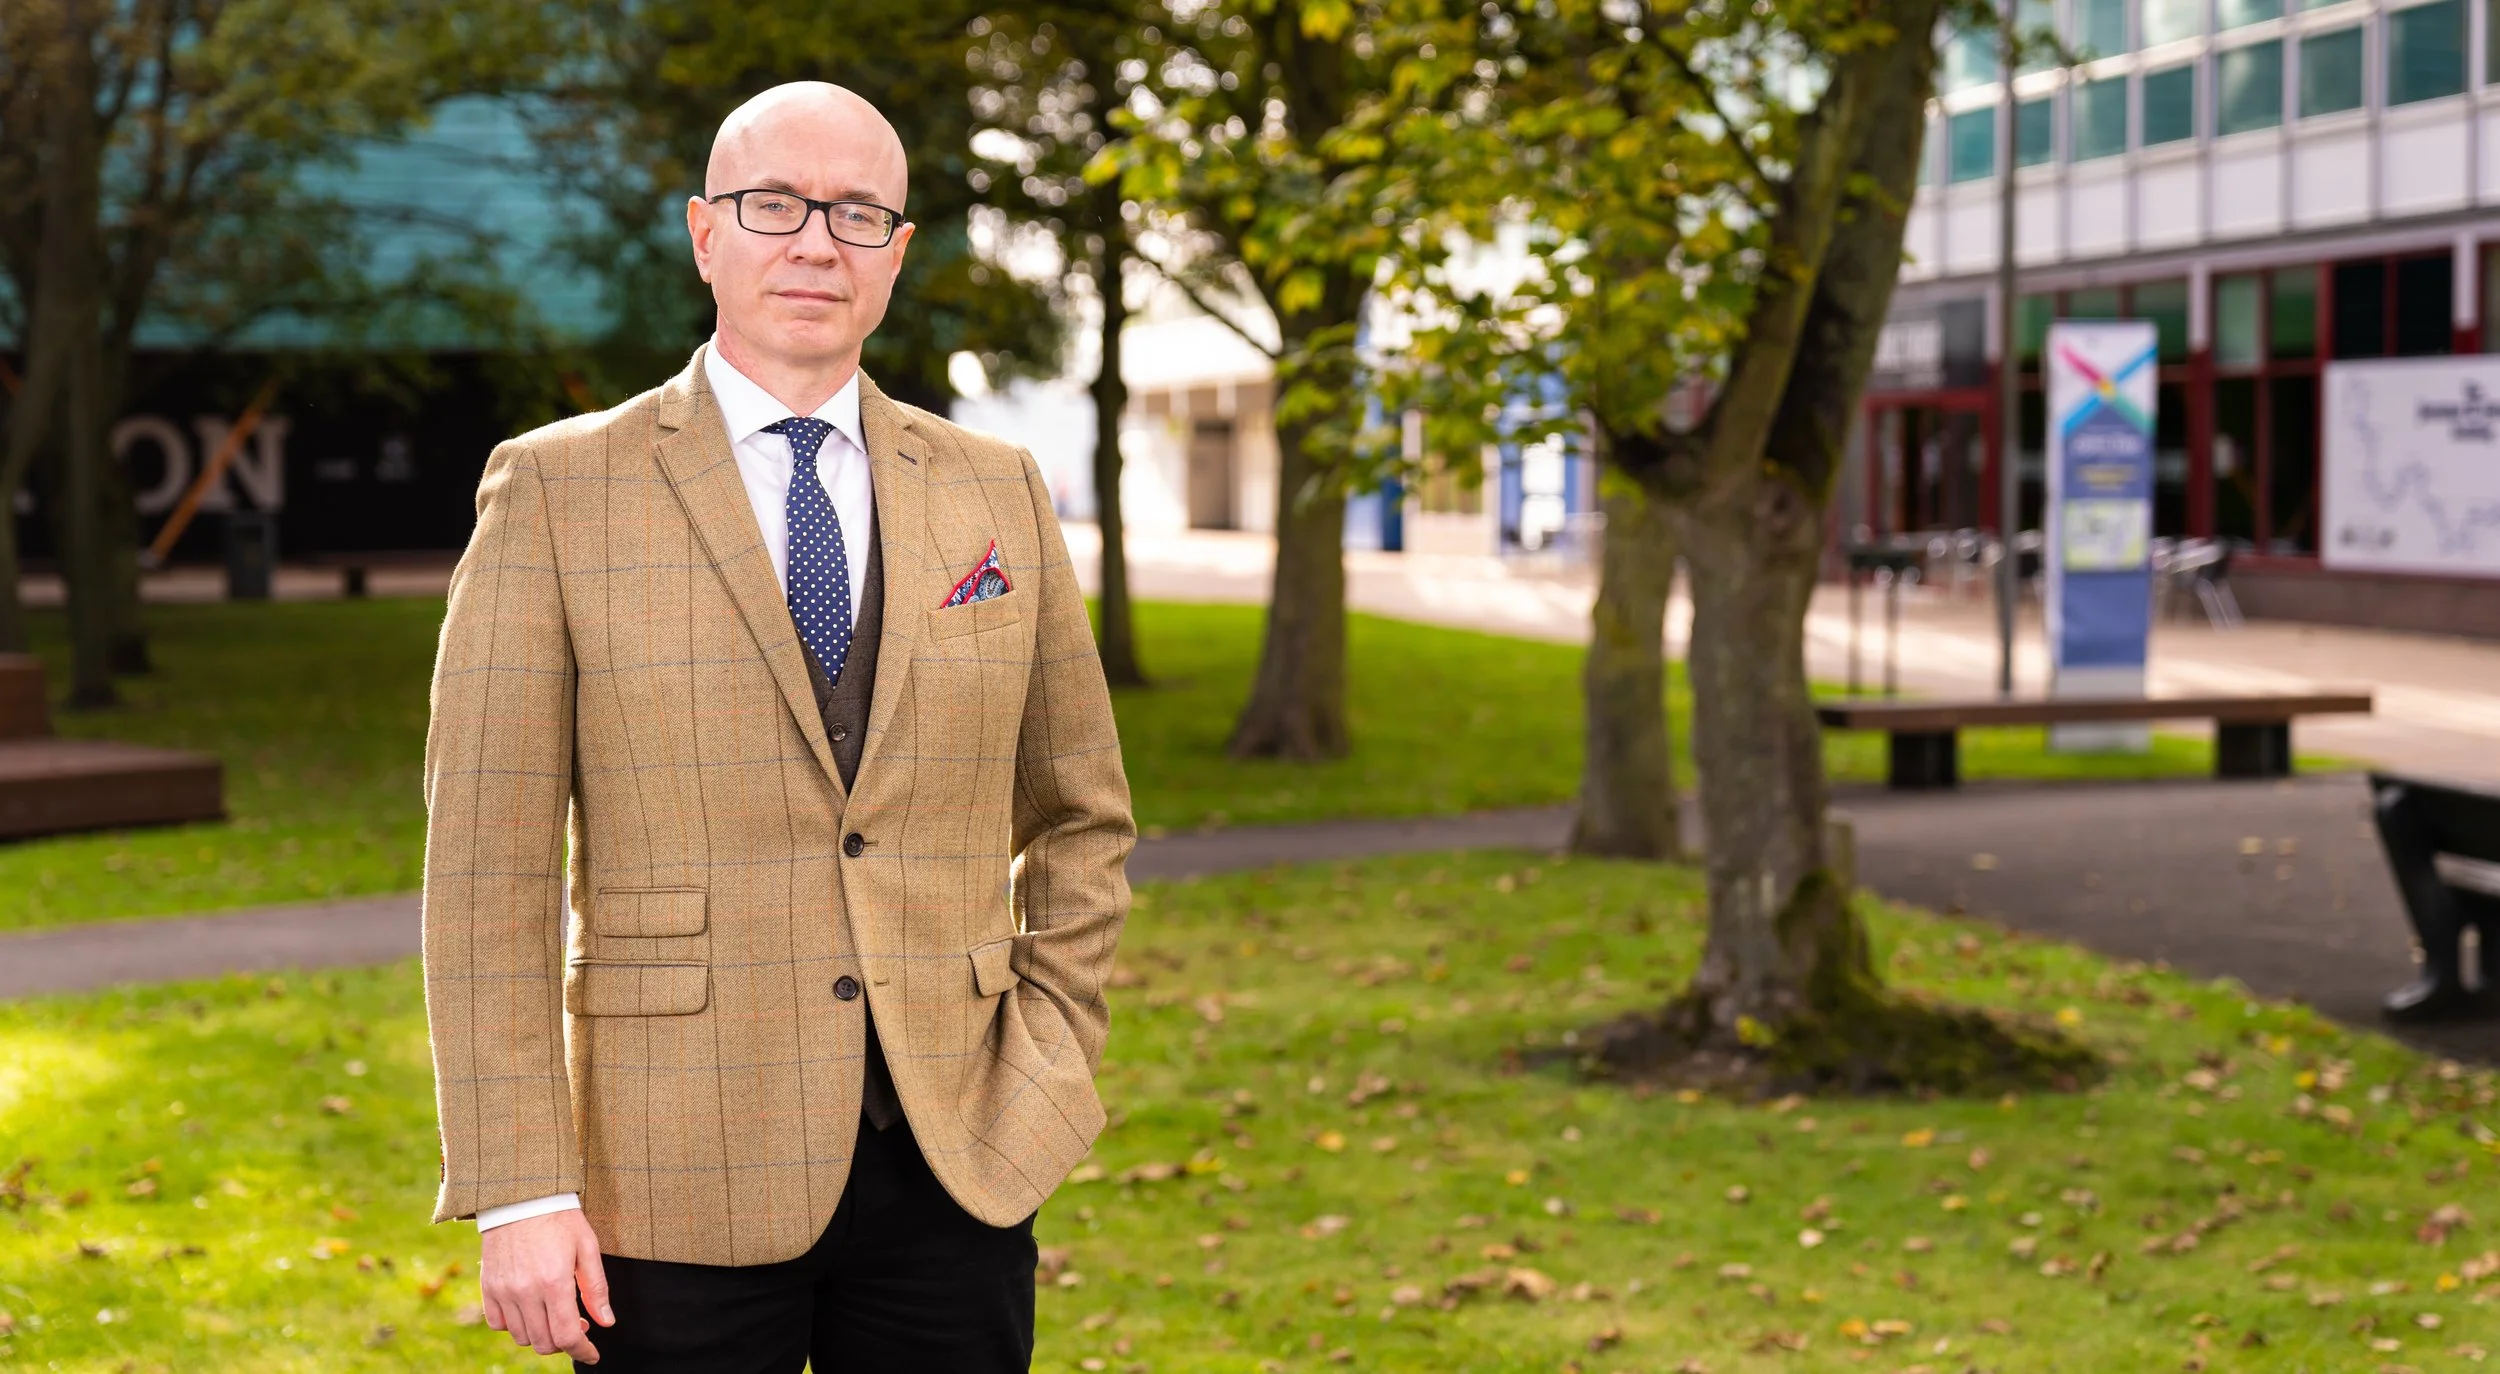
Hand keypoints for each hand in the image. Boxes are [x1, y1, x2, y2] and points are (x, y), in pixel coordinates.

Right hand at [480, 1209, 612, 1362]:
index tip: (592, 1353)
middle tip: (577, 1325)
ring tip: (554, 1315)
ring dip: (541, 1334)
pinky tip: (529, 1310)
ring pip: (522, 1337)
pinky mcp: (488, 1286)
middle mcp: (526, 1291)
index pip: (567, 1335)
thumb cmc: (560, 1219)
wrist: (521, 1196)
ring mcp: (503, 1290)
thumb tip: (606, 1322)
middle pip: (544, 1342)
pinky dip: (514, 1325)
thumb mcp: (587, 1247)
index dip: (583, 1351)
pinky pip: (498, 1324)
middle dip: (564, 1342)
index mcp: (555, 1282)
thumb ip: (596, 1288)